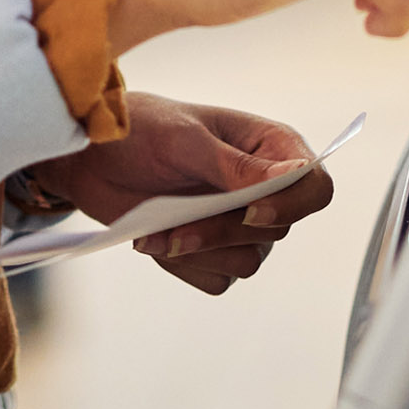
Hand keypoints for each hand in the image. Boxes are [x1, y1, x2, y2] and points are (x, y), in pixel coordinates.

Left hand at [28, 95, 335, 295]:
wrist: (93, 159)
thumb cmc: (140, 130)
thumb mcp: (185, 139)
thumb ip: (234, 164)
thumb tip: (289, 178)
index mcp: (269, 148)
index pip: (314, 185)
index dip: (293, 204)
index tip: (251, 210)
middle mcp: (262, 188)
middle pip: (277, 231)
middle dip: (222, 230)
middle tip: (176, 223)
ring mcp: (239, 224)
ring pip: (247, 261)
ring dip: (198, 250)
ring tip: (157, 231)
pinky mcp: (213, 251)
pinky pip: (217, 278)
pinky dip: (183, 265)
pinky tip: (157, 239)